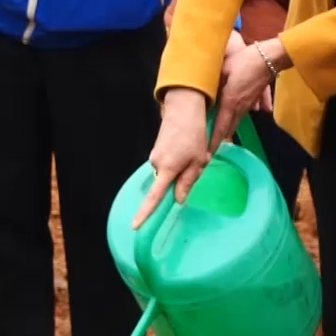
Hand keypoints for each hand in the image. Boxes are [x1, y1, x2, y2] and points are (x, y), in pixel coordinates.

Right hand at [132, 89, 215, 227]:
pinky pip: (168, 163)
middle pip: (168, 183)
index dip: (145, 212)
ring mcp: (155, 156)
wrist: (183, 108)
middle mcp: (156, 164)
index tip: (135, 226)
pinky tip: (189, 145)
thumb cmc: (194, 135)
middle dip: (183, 178)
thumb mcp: (198, 161)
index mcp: (167, 169)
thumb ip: (187, 182)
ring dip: (183, 167)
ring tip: (196, 150)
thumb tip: (178, 200)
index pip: (154, 196)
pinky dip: (179, 159)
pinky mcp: (157, 150)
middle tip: (201, 161)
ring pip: (170, 172)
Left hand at [213, 39, 279, 145]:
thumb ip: (212, 83)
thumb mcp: (222, 69)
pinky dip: (232, 122)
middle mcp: (239, 107)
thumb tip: (201, 93)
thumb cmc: (244, 60)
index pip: (220, 127)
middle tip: (207, 151)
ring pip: (234, 123)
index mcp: (230, 102)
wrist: (268, 58)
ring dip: (226, 132)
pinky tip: (229, 124)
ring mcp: (248, 105)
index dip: (213, 142)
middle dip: (218, 141)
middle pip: (228, 129)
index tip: (207, 155)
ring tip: (216, 141)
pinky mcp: (252, 101)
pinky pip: (240, 115)